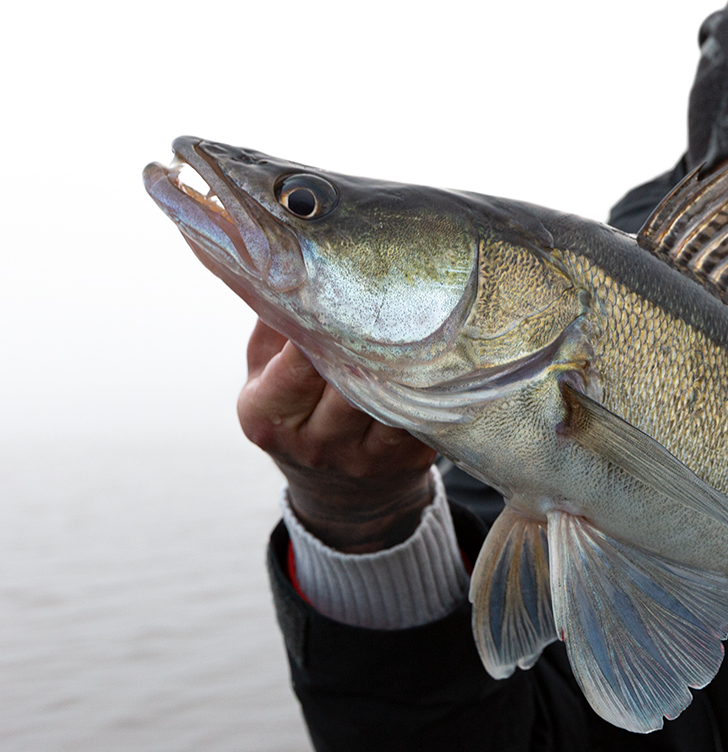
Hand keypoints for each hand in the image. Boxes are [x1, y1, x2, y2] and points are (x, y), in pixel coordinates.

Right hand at [238, 319, 437, 552]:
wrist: (336, 488)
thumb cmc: (296, 405)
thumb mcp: (265, 369)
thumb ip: (276, 324)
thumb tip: (293, 263)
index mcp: (266, 414)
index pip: (294, 371)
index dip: (318, 335)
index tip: (339, 298)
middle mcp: (313, 443)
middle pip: (348, 388)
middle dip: (369, 346)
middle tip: (391, 301)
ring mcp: (363, 458)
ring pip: (391, 403)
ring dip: (406, 365)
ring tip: (420, 322)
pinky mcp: (408, 462)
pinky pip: (423, 418)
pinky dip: (430, 388)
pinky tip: (439, 357)